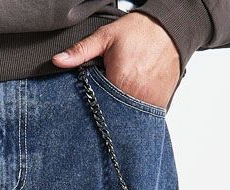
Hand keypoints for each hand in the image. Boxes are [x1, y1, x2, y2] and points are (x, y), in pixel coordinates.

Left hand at [52, 12, 180, 109]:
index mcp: (119, 81)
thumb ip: (81, 51)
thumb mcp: (106, 36)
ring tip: (119, 100)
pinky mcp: (159, 105)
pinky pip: (143, 119)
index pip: (96, 105)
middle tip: (104, 100)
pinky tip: (131, 103)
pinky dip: (135, 115)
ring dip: (120, 115)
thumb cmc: (140, 31)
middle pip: (111, 115)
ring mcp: (149, 103)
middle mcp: (135, 96)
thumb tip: (58, 60)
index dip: (90, 104)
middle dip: (105, 111)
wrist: (171, 29)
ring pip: (127, 120)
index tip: (89, 101)